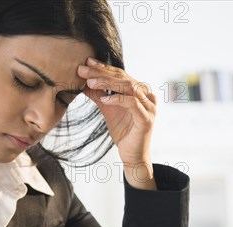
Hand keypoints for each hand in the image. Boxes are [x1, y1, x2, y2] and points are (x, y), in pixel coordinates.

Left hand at [78, 57, 156, 189]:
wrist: (133, 156)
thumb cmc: (123, 132)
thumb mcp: (108, 109)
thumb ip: (99, 94)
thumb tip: (83, 81)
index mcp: (140, 91)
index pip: (120, 74)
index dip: (103, 68)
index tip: (86, 63)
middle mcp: (147, 96)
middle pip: (124, 78)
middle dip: (102, 73)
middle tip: (83, 70)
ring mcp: (149, 107)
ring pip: (128, 87)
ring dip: (107, 83)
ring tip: (90, 83)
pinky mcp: (147, 119)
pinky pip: (132, 103)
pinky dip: (117, 99)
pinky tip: (103, 98)